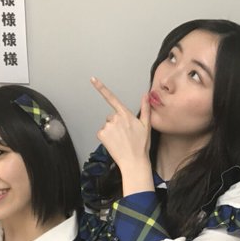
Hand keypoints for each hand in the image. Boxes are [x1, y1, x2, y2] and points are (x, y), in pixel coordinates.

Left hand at [92, 76, 152, 193]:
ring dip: (112, 131)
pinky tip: (114, 143)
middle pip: (112, 116)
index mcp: (125, 114)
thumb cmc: (141, 145)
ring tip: (121, 140)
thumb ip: (145, 108)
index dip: (101, 88)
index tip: (93, 79)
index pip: (112, 98)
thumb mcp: (146, 125)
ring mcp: (107, 126)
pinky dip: (107, 137)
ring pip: (107, 125)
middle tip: (126, 134)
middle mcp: (115, 118)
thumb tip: (146, 95)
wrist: (134, 161)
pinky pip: (102, 132)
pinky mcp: (101, 134)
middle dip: (117, 123)